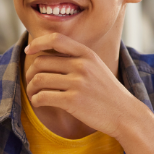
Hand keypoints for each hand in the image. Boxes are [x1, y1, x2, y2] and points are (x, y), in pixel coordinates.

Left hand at [24, 33, 141, 139]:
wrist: (125, 114)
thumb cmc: (106, 92)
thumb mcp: (96, 67)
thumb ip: (76, 58)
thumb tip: (46, 53)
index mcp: (87, 54)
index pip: (56, 39)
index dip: (38, 42)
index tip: (28, 50)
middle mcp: (82, 65)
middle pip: (41, 62)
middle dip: (31, 73)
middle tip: (31, 82)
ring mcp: (78, 83)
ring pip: (38, 80)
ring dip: (31, 88)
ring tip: (34, 94)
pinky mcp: (73, 101)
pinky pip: (43, 97)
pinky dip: (36, 100)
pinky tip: (39, 103)